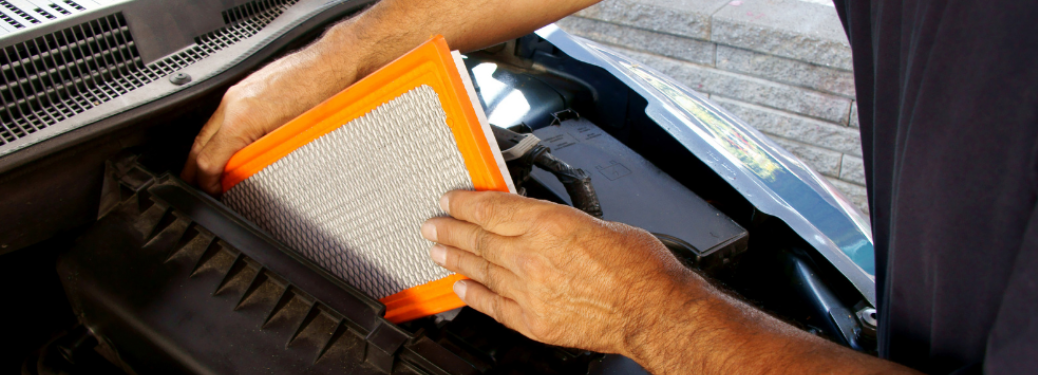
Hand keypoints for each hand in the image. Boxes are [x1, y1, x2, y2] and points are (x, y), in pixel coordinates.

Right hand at [181, 35, 359, 194]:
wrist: (334, 63)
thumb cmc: (324, 95)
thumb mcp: (292, 140)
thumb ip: (261, 160)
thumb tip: (247, 177)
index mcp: (240, 119)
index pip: (206, 161)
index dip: (207, 183)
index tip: (214, 194)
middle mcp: (233, 103)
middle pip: (199, 146)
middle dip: (199, 170)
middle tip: (207, 187)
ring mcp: (238, 92)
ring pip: (210, 130)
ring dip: (211, 152)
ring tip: (220, 171)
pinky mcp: (248, 87)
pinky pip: (225, 116)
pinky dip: (224, 134)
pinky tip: (237, 144)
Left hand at [420, 190, 694, 354]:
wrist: (653, 311)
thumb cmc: (639, 267)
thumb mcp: (598, 222)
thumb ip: (559, 222)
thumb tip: (542, 221)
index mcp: (548, 223)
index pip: (491, 208)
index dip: (465, 202)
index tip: (451, 199)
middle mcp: (531, 255)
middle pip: (477, 238)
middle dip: (450, 229)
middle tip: (432, 225)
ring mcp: (529, 290)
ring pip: (480, 270)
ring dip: (455, 260)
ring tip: (437, 252)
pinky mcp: (533, 321)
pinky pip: (494, 306)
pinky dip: (475, 295)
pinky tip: (462, 289)